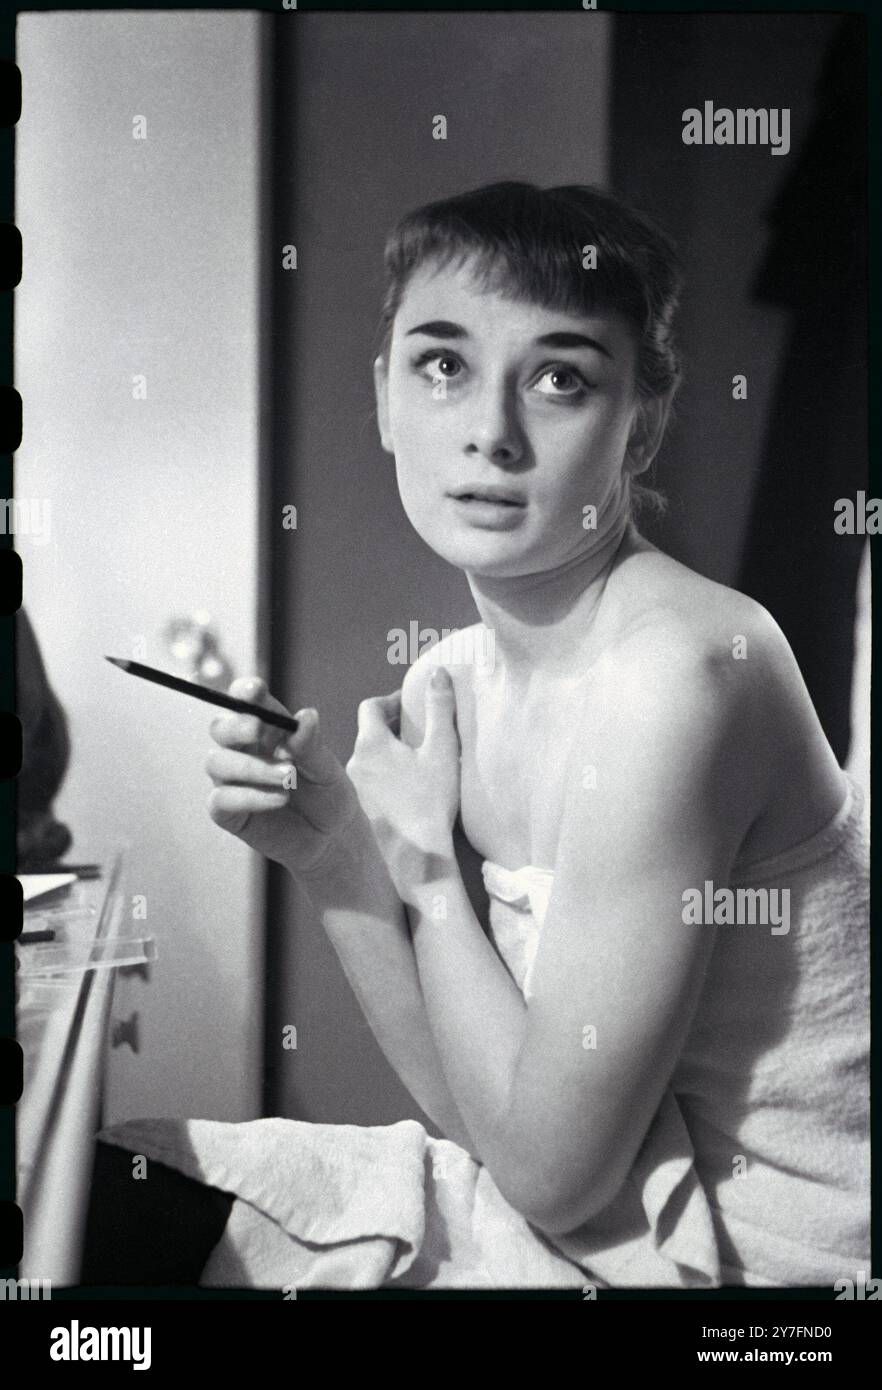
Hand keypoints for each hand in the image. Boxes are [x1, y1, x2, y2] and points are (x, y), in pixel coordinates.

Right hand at [205, 677, 361, 878]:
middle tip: (258, 728)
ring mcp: (233, 782)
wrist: (334, 838)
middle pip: (220, 728)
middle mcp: (244, 751)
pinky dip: (248, 797)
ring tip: (288, 777)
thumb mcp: (328, 769)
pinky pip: (220, 800)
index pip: (247, 703)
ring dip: (250, 767)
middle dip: (235, 725)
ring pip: (217, 763)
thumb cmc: (329, 795)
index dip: (244, 692)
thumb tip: (305, 716)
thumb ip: (312, 745)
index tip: (253, 690)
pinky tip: (278, 799)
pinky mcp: (229, 813)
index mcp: (268, 730)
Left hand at [346, 667, 460, 892]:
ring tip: (412, 766)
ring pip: (367, 763)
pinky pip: (367, 787)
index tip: (409, 706)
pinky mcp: (357, 814)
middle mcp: (354, 764)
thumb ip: (440, 709)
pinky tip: (403, 795)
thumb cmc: (430, 802)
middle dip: (390, 731)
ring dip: (385, 759)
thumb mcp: (442, 751)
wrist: (415, 859)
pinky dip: (382, 782)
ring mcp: (352, 791)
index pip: (371, 707)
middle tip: (415, 733)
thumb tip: (439, 674)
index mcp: (371, 743)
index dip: (391, 702)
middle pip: (368, 736)